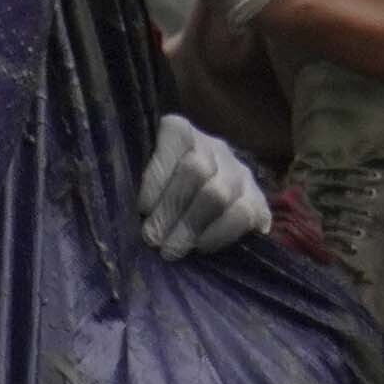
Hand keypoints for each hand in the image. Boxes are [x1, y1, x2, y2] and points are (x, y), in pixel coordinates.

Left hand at [137, 113, 283, 264]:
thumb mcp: (142, 179)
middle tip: (152, 239)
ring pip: (219, 194)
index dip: (158, 172)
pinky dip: (220, 234)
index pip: (176, 136)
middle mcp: (215, 147)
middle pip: (196, 170)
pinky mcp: (257, 199)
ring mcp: (240, 172)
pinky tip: (200, 248)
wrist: (200, 205)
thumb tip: (126, 212)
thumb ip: (135, 185)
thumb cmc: (156, 194)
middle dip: (170, 209)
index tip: (142, 207)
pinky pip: (244, 214)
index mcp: (182, 132)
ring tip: (171, 250)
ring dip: (191, 226)